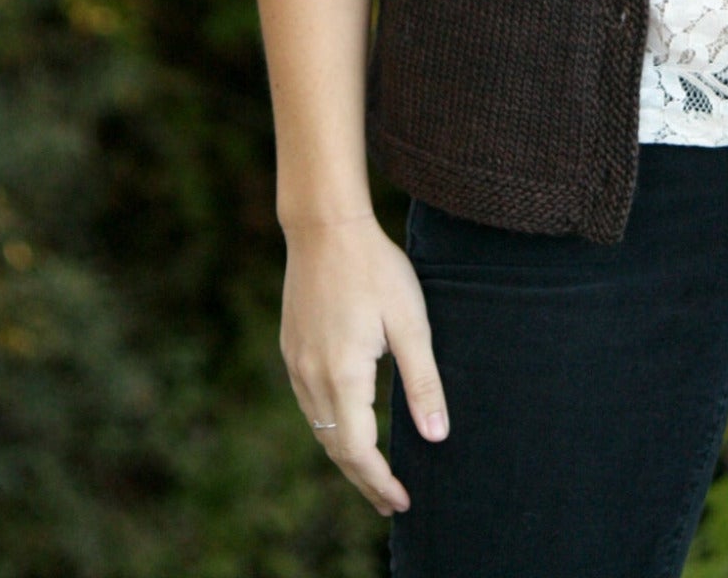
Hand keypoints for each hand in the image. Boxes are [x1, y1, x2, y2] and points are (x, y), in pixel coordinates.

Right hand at [280, 210, 448, 515]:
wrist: (324, 226)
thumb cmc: (374, 268)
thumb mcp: (410, 323)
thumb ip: (422, 382)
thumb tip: (436, 437)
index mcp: (342, 375)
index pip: (358, 451)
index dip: (379, 481)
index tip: (402, 501)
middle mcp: (311, 377)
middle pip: (335, 447)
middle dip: (364, 479)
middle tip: (390, 502)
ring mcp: (296, 363)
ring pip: (319, 427)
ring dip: (345, 455)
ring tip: (372, 474)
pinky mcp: (291, 347)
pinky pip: (310, 404)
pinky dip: (330, 426)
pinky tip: (347, 425)